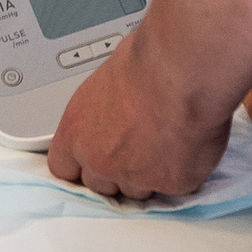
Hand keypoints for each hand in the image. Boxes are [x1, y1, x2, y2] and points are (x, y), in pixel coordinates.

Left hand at [48, 37, 231, 200]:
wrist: (182, 69)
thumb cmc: (147, 61)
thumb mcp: (105, 81)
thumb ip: (102, 111)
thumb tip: (113, 110)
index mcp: (76, 131)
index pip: (62, 167)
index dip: (80, 165)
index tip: (90, 162)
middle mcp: (100, 160)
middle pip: (99, 184)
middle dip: (116, 170)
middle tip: (137, 144)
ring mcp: (136, 177)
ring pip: (138, 189)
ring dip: (150, 173)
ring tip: (168, 138)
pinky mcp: (171, 184)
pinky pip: (175, 185)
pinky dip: (183, 169)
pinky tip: (189, 142)